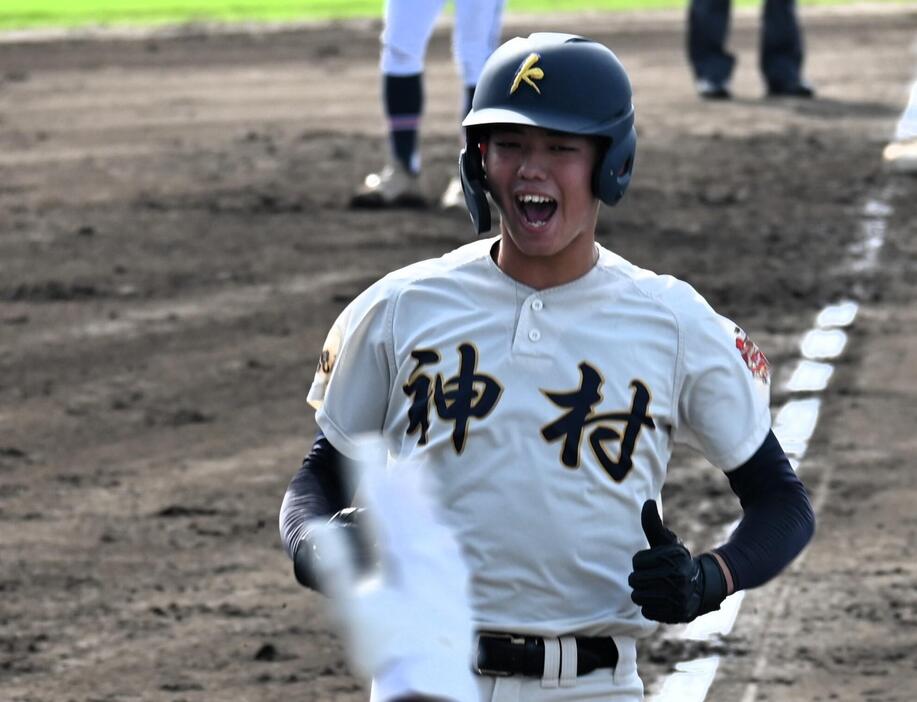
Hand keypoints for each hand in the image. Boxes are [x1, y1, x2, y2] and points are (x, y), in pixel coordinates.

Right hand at [307, 435, 477, 701]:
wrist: (432, 681)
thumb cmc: (385, 648)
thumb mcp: (351, 607)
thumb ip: (335, 565)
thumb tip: (318, 528)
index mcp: (398, 554)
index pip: (381, 500)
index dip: (370, 468)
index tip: (363, 441)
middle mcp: (426, 555)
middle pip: (411, 503)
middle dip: (396, 472)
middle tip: (389, 445)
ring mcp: (446, 568)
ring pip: (433, 518)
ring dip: (422, 492)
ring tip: (417, 468)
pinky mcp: (458, 585)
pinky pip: (449, 543)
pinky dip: (440, 525)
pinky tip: (441, 527)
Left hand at [628, 500, 726, 622]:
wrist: (701, 586)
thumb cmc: (676, 561)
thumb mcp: (666, 542)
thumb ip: (653, 524)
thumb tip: (647, 502)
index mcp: (674, 558)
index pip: (636, 561)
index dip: (641, 561)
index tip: (653, 562)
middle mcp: (678, 579)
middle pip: (634, 580)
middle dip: (639, 577)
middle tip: (652, 577)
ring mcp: (678, 599)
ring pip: (638, 597)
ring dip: (643, 593)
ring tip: (655, 588)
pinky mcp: (677, 615)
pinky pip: (646, 612)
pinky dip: (650, 607)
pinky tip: (661, 600)